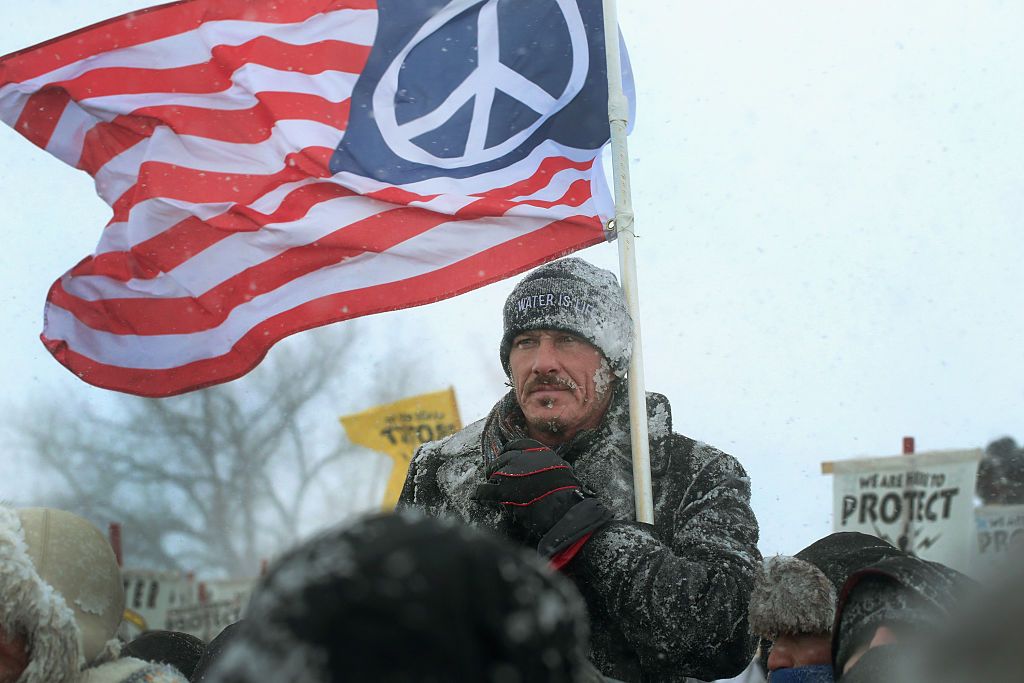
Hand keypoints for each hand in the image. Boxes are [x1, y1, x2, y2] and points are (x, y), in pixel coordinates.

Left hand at [474, 439, 611, 557]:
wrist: (563, 507)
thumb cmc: (566, 490)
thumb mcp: (560, 467)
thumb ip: (546, 463)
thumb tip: (543, 465)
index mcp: (536, 450)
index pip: (515, 444)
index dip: (508, 452)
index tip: (506, 458)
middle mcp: (521, 457)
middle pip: (501, 459)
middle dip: (498, 467)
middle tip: (496, 476)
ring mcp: (510, 473)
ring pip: (492, 472)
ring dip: (491, 479)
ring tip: (489, 486)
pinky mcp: (502, 491)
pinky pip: (485, 490)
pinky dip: (479, 493)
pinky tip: (476, 496)